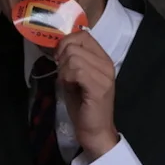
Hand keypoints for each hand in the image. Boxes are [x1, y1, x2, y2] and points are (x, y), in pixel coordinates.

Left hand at [55, 31, 117, 158]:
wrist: (94, 129)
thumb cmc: (83, 104)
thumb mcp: (74, 77)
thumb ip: (70, 61)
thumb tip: (58, 48)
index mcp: (102, 58)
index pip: (83, 35)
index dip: (66, 42)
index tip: (59, 58)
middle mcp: (106, 63)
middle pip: (75, 44)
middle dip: (62, 58)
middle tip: (63, 74)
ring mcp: (104, 75)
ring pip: (73, 57)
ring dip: (63, 70)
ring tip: (67, 82)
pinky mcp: (99, 87)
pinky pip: (77, 71)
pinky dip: (67, 77)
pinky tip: (69, 86)